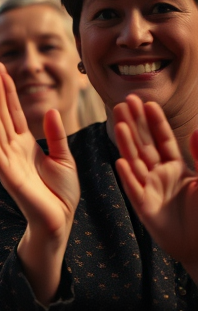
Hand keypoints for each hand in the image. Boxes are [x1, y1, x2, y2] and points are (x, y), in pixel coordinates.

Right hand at [0, 63, 78, 305]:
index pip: (13, 111)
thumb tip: (50, 110)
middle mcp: (12, 148)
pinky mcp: (7, 174)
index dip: (7, 90)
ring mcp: (7, 160)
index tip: (0, 69)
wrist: (58, 220)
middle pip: (2, 113)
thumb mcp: (63, 157)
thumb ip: (55, 135)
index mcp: (24, 144)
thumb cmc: (61, 193)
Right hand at [114, 95, 197, 274]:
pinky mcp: (145, 208)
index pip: (163, 139)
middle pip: (144, 145)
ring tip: (119, 124)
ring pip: (136, 162)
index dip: (154, 121)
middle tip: (123, 102)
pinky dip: (128, 177)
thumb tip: (197, 129)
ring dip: (127, 143)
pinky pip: (134, 189)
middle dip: (134, 124)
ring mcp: (149, 190)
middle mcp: (159, 175)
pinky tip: (120, 162)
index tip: (146, 102)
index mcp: (176, 167)